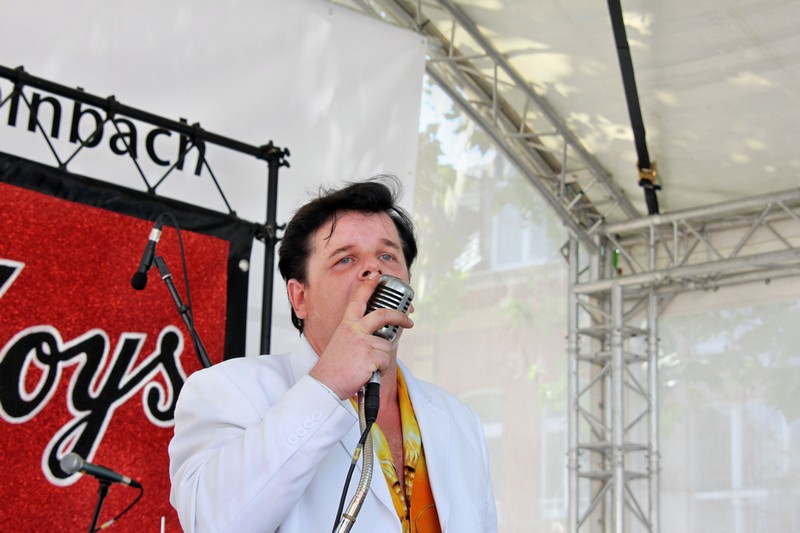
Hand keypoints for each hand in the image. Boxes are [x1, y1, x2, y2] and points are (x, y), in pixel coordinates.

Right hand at [308, 272, 413, 398]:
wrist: (324, 385)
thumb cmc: (334, 367)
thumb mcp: (342, 344)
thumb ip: (357, 335)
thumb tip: (379, 336)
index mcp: (346, 325)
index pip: (358, 300)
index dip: (369, 286)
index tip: (376, 275)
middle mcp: (354, 329)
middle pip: (382, 315)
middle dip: (399, 316)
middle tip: (408, 321)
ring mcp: (362, 341)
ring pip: (386, 345)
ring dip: (381, 359)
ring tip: (366, 367)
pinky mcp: (369, 355)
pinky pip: (385, 360)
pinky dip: (380, 369)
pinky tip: (366, 373)